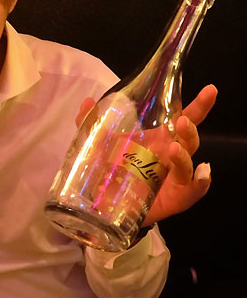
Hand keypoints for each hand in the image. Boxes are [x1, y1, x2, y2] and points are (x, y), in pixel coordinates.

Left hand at [75, 85, 217, 225]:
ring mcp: (175, 177)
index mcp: (158, 139)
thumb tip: (87, 102)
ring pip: (189, 164)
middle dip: (190, 128)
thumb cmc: (112, 171)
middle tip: (182, 120)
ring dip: (185, 155)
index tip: (210, 90)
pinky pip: (193, 191)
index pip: (181, 118)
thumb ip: (93, 125)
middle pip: (189, 138)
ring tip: (174, 147)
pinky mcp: (176, 198)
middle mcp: (171, 156)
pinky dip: (200, 183)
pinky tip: (199, 174)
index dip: (197, 105)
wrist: (108, 207)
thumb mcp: (100, 146)